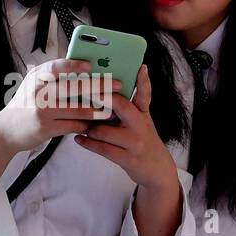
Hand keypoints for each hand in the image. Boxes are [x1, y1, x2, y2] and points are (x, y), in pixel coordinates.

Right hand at [0, 57, 119, 153]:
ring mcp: (42, 110)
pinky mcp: (46, 128)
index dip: (74, 65)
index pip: (56, 67)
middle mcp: (38, 92)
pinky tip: (96, 124)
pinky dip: (87, 124)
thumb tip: (84, 68)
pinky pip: (74, 125)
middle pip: (74, 87)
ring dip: (99, 109)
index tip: (91, 65)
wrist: (6, 130)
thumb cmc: (26, 104)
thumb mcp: (33, 85)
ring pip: (78, 108)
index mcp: (37, 78)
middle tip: (118, 85)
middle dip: (99, 85)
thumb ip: (52, 76)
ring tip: (113, 108)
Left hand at [73, 65, 177, 192]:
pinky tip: (78, 139)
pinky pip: (102, 148)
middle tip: (83, 93)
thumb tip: (105, 87)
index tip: (140, 67)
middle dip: (100, 98)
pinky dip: (87, 143)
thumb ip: (128, 105)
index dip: (143, 81)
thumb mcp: (140, 120)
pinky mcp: (129, 159)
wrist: (156, 169)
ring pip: (103, 130)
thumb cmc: (140, 139)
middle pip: (120, 105)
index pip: (144, 94)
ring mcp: (136, 143)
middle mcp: (141, 125)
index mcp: (143, 113)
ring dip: (88, 128)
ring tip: (80, 125)